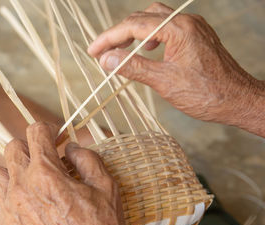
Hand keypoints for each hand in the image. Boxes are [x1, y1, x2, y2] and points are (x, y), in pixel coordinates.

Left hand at [0, 122, 124, 224]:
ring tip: (26, 181)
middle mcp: (22, 186)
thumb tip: (71, 146)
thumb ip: (87, 159)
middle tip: (45, 160)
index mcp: (47, 173)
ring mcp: (9, 208)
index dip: (48, 129)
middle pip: (12, 148)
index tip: (55, 138)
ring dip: (9, 172)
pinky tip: (9, 203)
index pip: (36, 132)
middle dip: (30, 147)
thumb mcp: (107, 188)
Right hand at [88, 2, 263, 129]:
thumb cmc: (206, 94)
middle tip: (103, 51)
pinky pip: (168, 26)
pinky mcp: (196, 36)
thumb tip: (107, 59)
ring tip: (122, 49)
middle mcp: (186, 22)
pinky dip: (151, 35)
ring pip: (155, 19)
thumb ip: (133, 67)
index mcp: (179, 30)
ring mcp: (193, 27)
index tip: (93, 51)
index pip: (134, 26)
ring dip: (135, 31)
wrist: (238, 100)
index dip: (109, 38)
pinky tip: (148, 49)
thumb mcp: (164, 82)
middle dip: (119, 33)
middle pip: (143, 17)